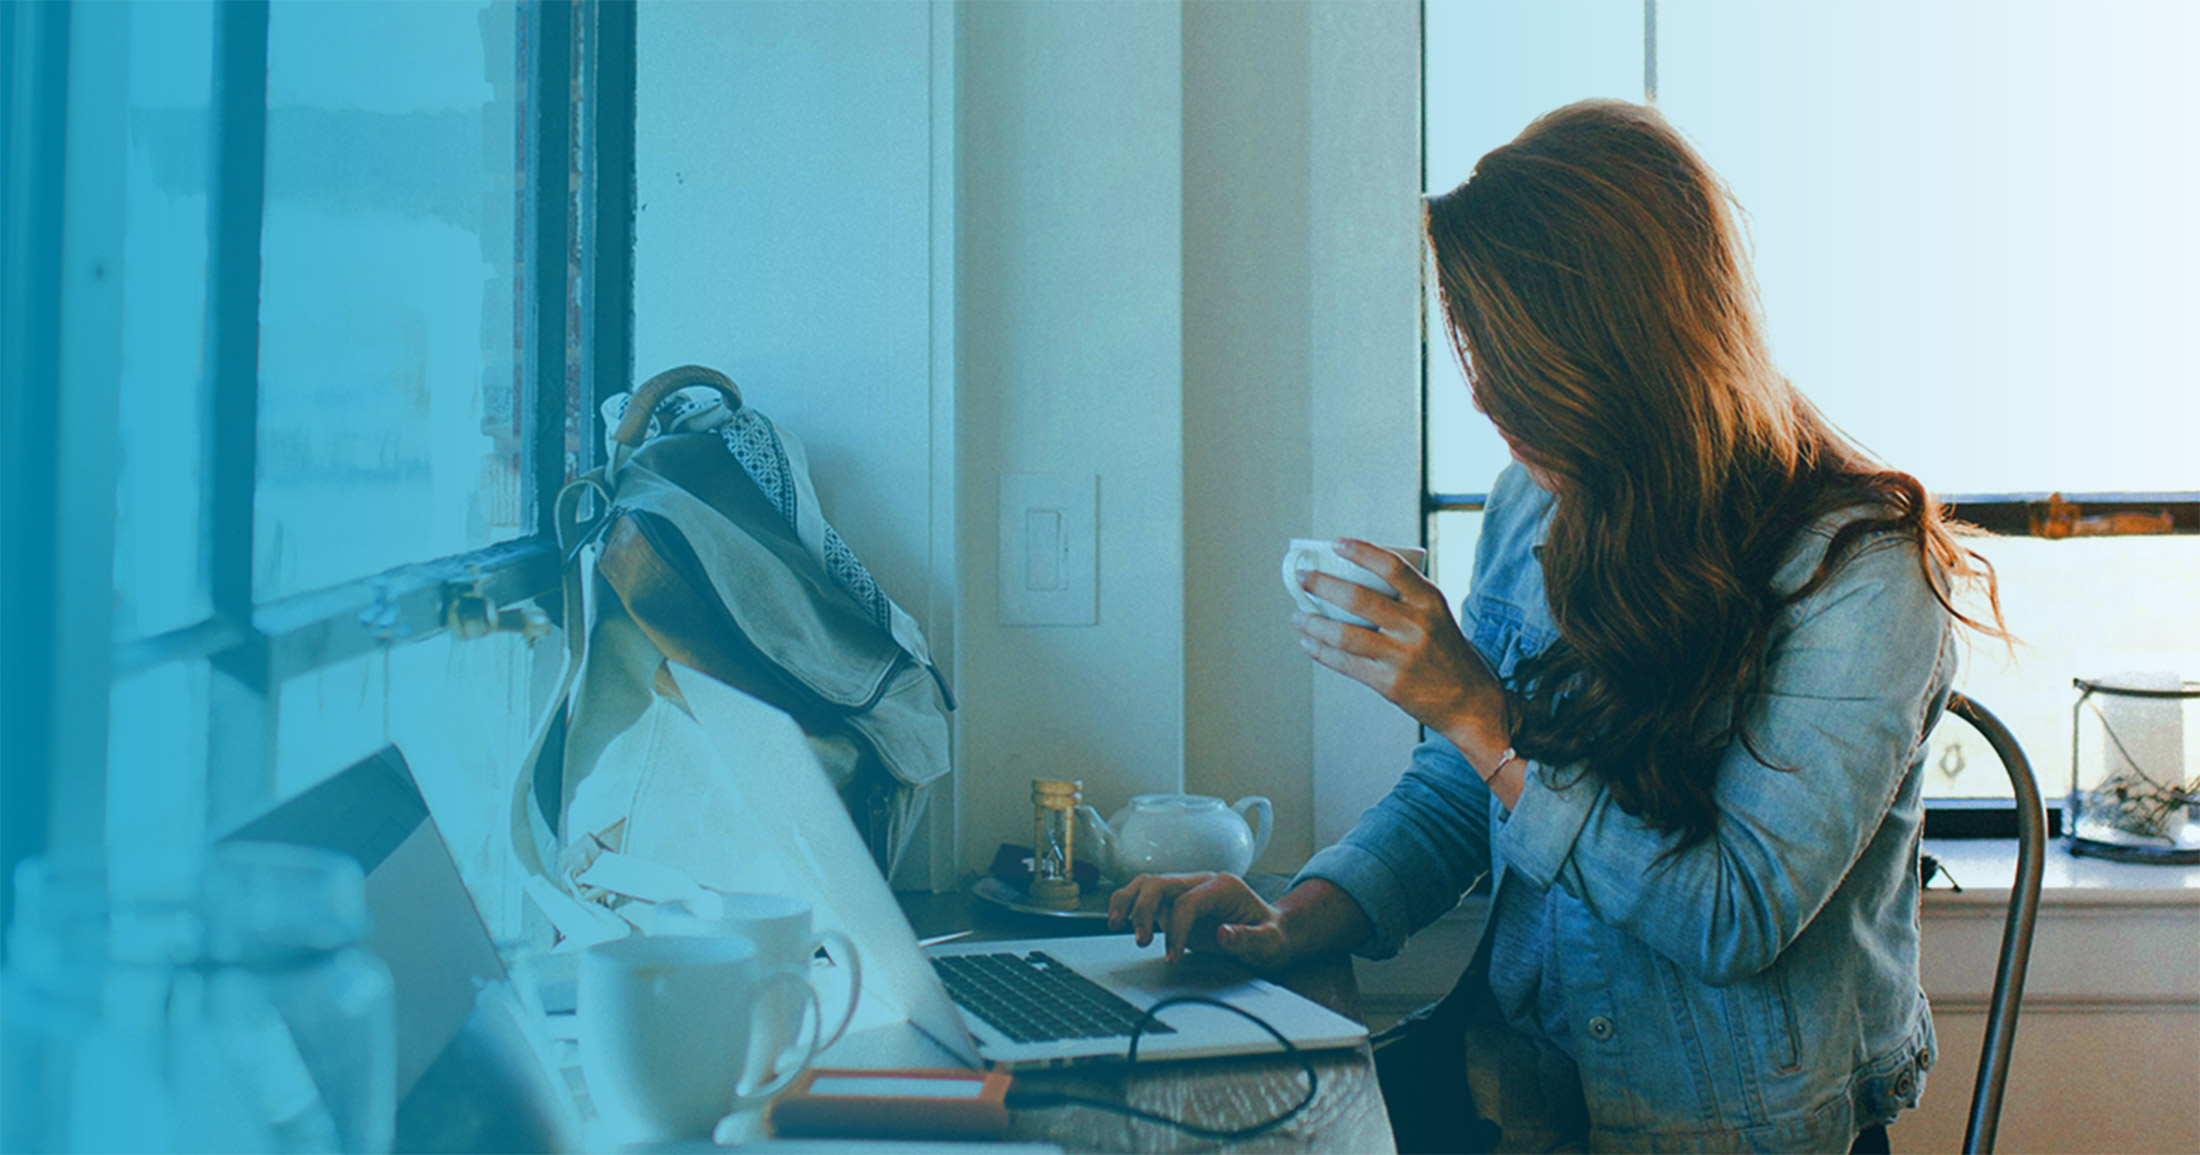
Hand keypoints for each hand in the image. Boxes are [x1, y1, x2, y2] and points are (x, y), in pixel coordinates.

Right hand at [1107, 872, 1297, 969]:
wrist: (1273, 932)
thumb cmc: (1272, 935)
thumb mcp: (1270, 942)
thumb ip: (1249, 938)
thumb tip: (1224, 934)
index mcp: (1223, 887)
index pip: (1187, 901)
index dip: (1176, 929)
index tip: (1173, 956)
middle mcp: (1201, 883)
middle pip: (1160, 883)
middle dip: (1143, 909)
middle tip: (1140, 940)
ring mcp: (1186, 891)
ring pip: (1147, 884)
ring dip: (1128, 901)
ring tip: (1115, 924)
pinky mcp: (1175, 903)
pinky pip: (1145, 897)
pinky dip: (1129, 906)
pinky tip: (1120, 922)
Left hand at [1292, 539, 1508, 757]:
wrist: (1470, 701)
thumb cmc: (1448, 653)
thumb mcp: (1437, 616)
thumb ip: (1406, 598)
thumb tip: (1355, 578)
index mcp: (1430, 601)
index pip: (1392, 566)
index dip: (1361, 551)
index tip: (1336, 543)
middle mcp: (1417, 625)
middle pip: (1359, 598)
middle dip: (1322, 585)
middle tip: (1302, 577)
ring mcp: (1402, 655)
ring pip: (1345, 634)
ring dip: (1314, 623)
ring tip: (1298, 616)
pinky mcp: (1389, 683)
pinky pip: (1346, 663)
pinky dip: (1321, 652)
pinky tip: (1308, 643)